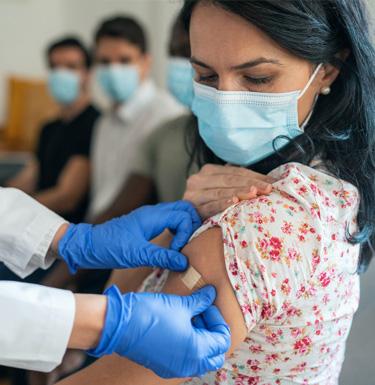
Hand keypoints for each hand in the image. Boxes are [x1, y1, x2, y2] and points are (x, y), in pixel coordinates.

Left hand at [59, 201, 200, 272]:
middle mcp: (154, 212)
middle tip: (189, 244)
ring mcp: (150, 217)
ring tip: (182, 245)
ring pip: (177, 213)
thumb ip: (163, 257)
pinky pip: (169, 221)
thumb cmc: (109, 247)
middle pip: (184, 209)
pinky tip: (173, 244)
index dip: (186, 234)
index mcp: (153, 216)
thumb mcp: (137, 254)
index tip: (177, 251)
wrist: (88, 245)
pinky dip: (177, 230)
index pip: (183, 216)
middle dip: (192, 224)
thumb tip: (184, 262)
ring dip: (185, 227)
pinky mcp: (147, 224)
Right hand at [88, 285, 230, 378]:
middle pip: (214, 353)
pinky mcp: (163, 366)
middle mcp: (189, 365)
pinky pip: (185, 360)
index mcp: (197, 351)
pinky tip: (179, 326)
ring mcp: (175, 368)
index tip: (207, 304)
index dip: (217, 319)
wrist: (120, 324)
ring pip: (200, 358)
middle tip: (202, 313)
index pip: (222, 339)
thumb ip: (201, 301)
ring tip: (190, 317)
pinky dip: (189, 345)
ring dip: (201, 339)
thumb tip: (211, 294)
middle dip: (212, 332)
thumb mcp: (181, 305)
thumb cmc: (152, 313)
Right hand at [184, 164, 274, 218]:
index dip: (254, 175)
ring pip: (220, 191)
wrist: (184, 223)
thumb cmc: (209, 206)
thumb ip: (236, 183)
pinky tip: (234, 202)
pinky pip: (210, 205)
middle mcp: (198, 179)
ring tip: (254, 193)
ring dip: (239, 192)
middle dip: (250, 183)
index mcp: (207, 171)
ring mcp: (193, 194)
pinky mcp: (192, 209)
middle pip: (228, 179)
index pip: (234, 171)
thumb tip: (267, 181)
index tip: (271, 182)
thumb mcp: (220, 190)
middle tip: (267, 188)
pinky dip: (222, 203)